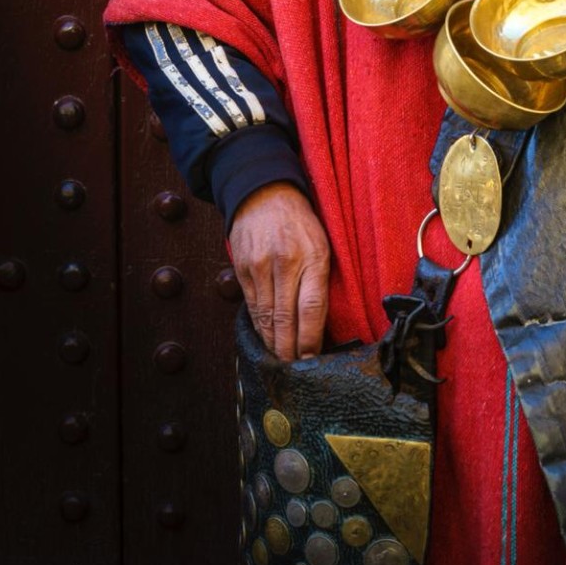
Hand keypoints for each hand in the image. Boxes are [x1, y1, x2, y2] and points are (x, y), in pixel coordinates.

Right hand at [229, 182, 330, 359]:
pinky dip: (259, 327)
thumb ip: (321, 280)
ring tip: (281, 360)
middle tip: (294, 372)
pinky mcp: (242, 269)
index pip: (311, 309)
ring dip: (273, 344)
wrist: (263, 192)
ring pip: (265, 318)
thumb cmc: (302, 221)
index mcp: (313, 256)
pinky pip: (251, 307)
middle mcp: (285, 263)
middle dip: (289, 351)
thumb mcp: (323, 243)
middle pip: (285, 320)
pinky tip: (266, 338)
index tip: (311, 361)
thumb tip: (321, 324)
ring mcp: (260, 267)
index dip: (310, 340)